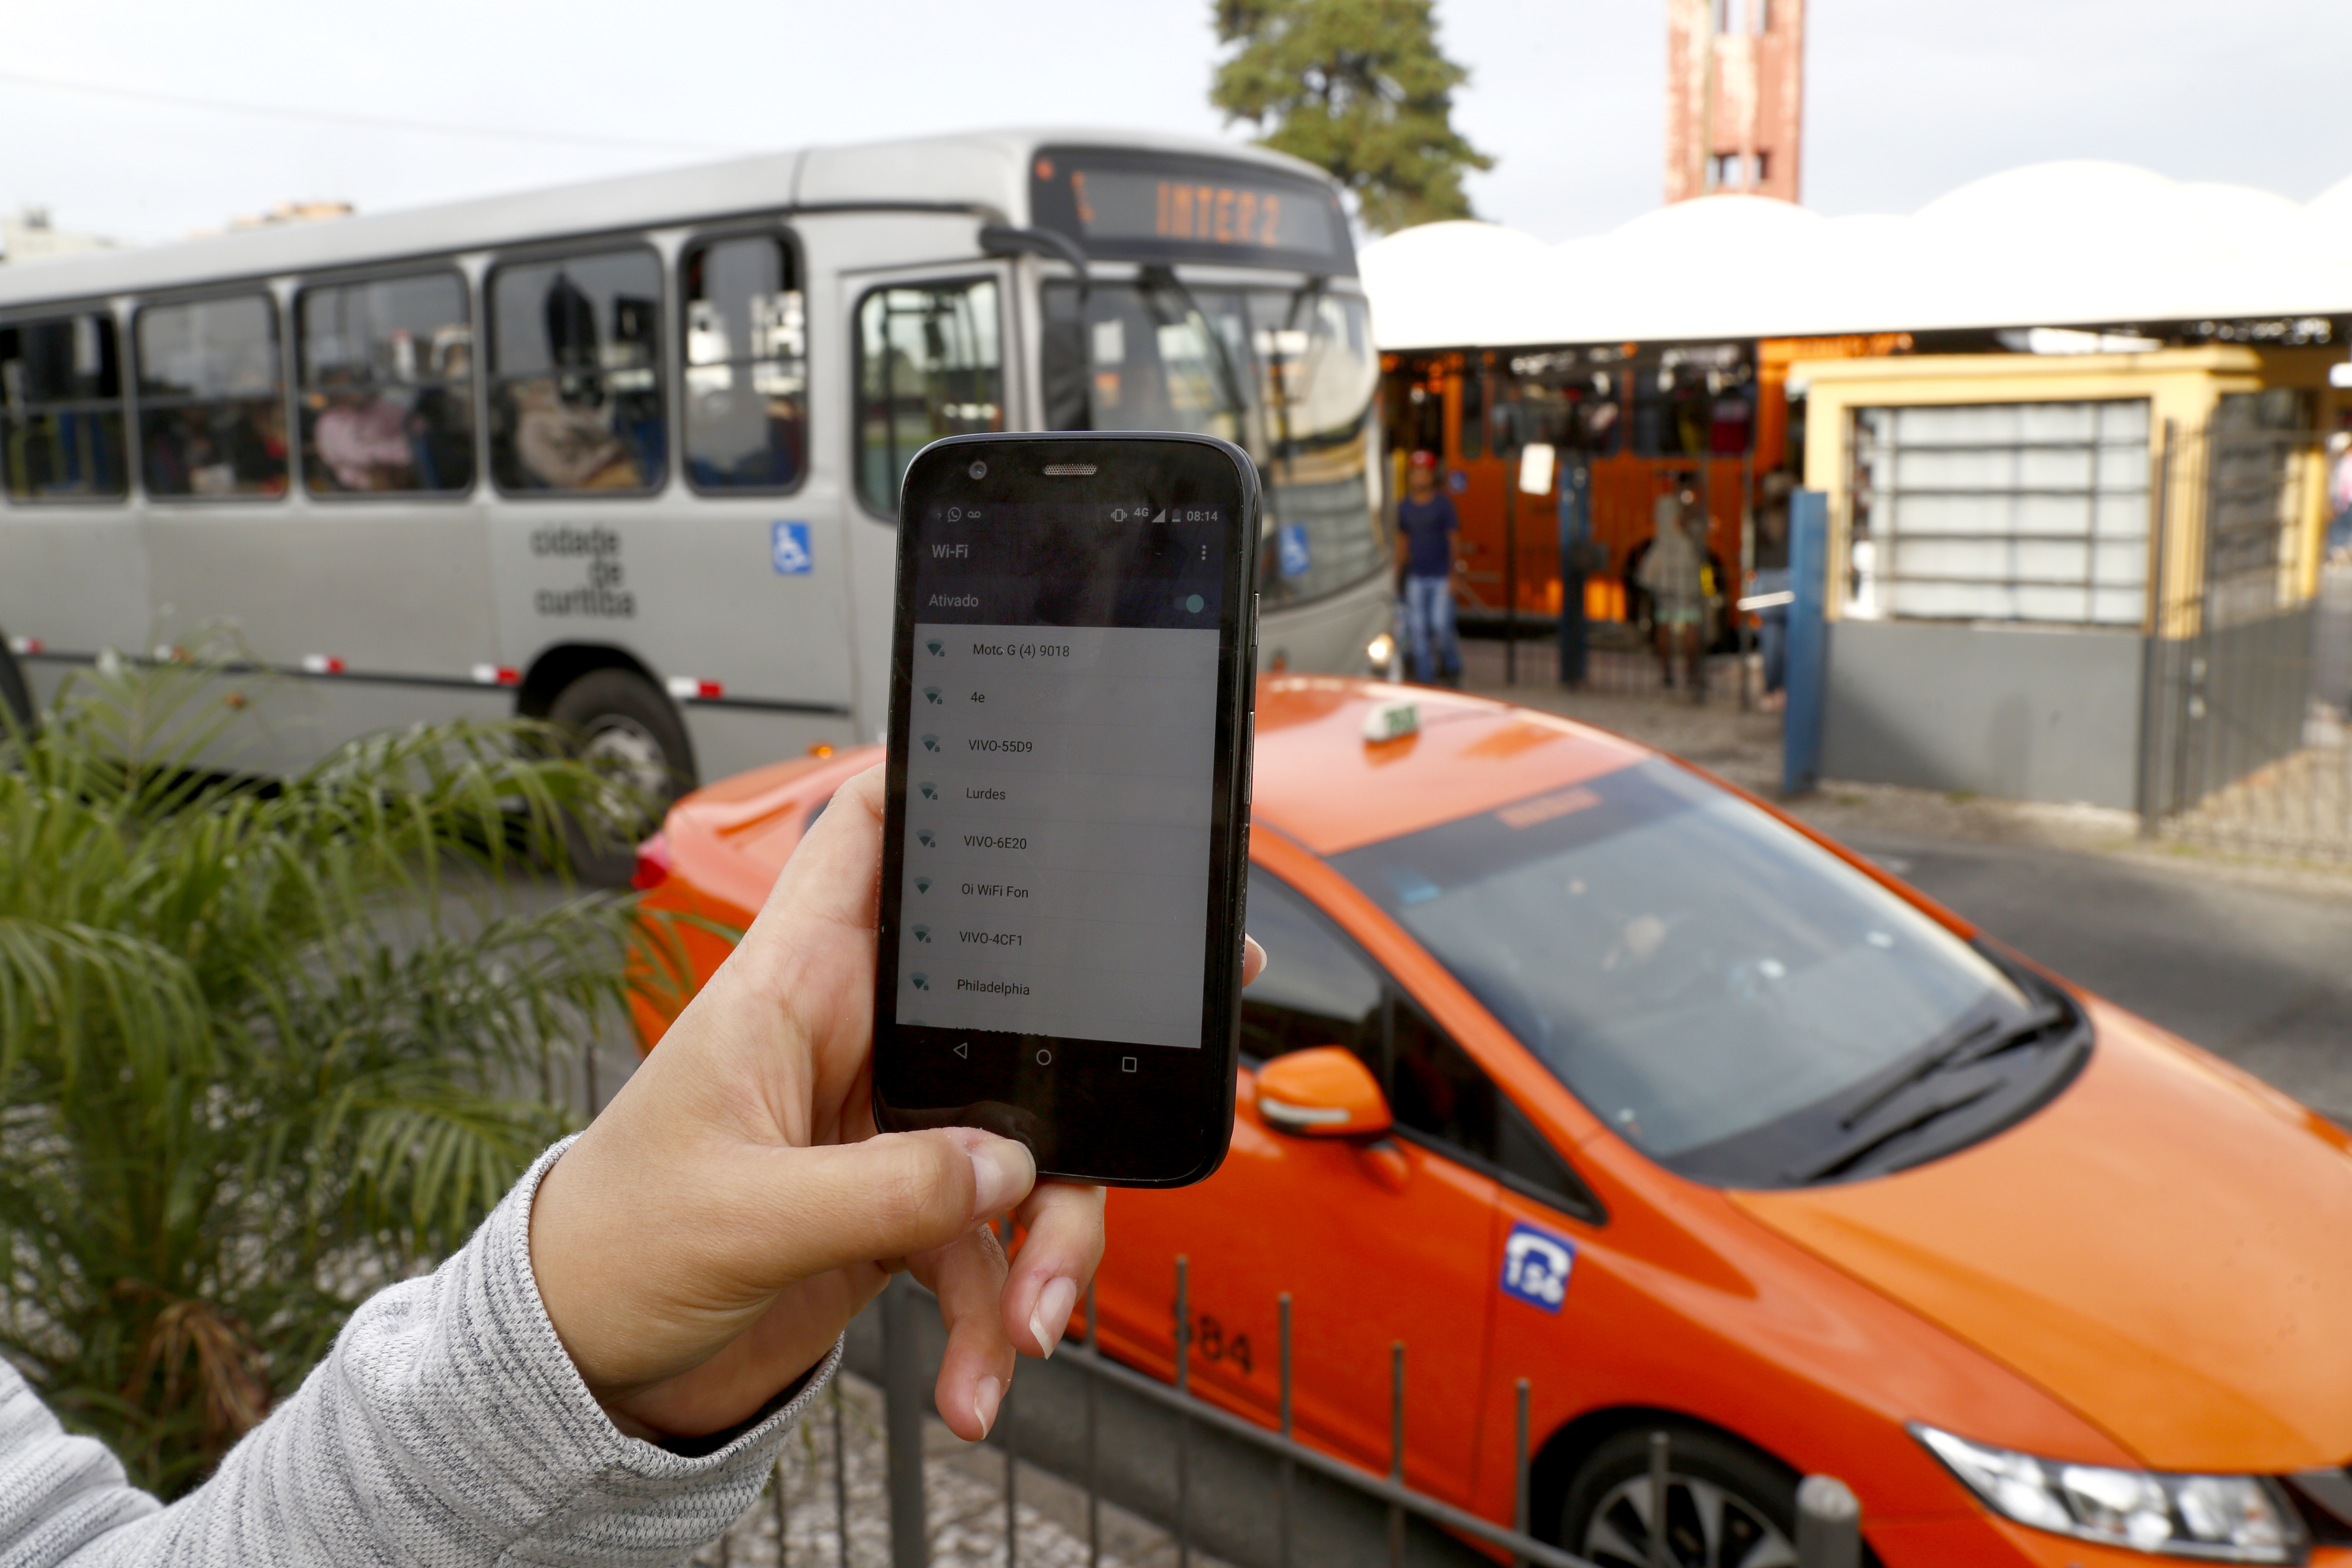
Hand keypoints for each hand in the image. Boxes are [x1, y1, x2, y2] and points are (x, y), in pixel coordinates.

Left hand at [529, 763, 1265, 1443]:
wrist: (588, 1369)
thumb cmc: (611, 1250)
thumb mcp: (740, 1217)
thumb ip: (880, 1191)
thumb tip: (1006, 1169)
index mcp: (792, 986)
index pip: (864, 837)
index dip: (939, 781)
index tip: (1037, 769)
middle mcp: (852, 1039)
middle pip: (1002, 1012)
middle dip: (1083, 1071)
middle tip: (1155, 1094)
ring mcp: (886, 1124)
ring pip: (1021, 1144)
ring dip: (1048, 1238)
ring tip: (1033, 1320)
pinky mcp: (900, 1206)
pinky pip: (990, 1240)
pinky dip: (1000, 1309)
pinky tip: (983, 1373)